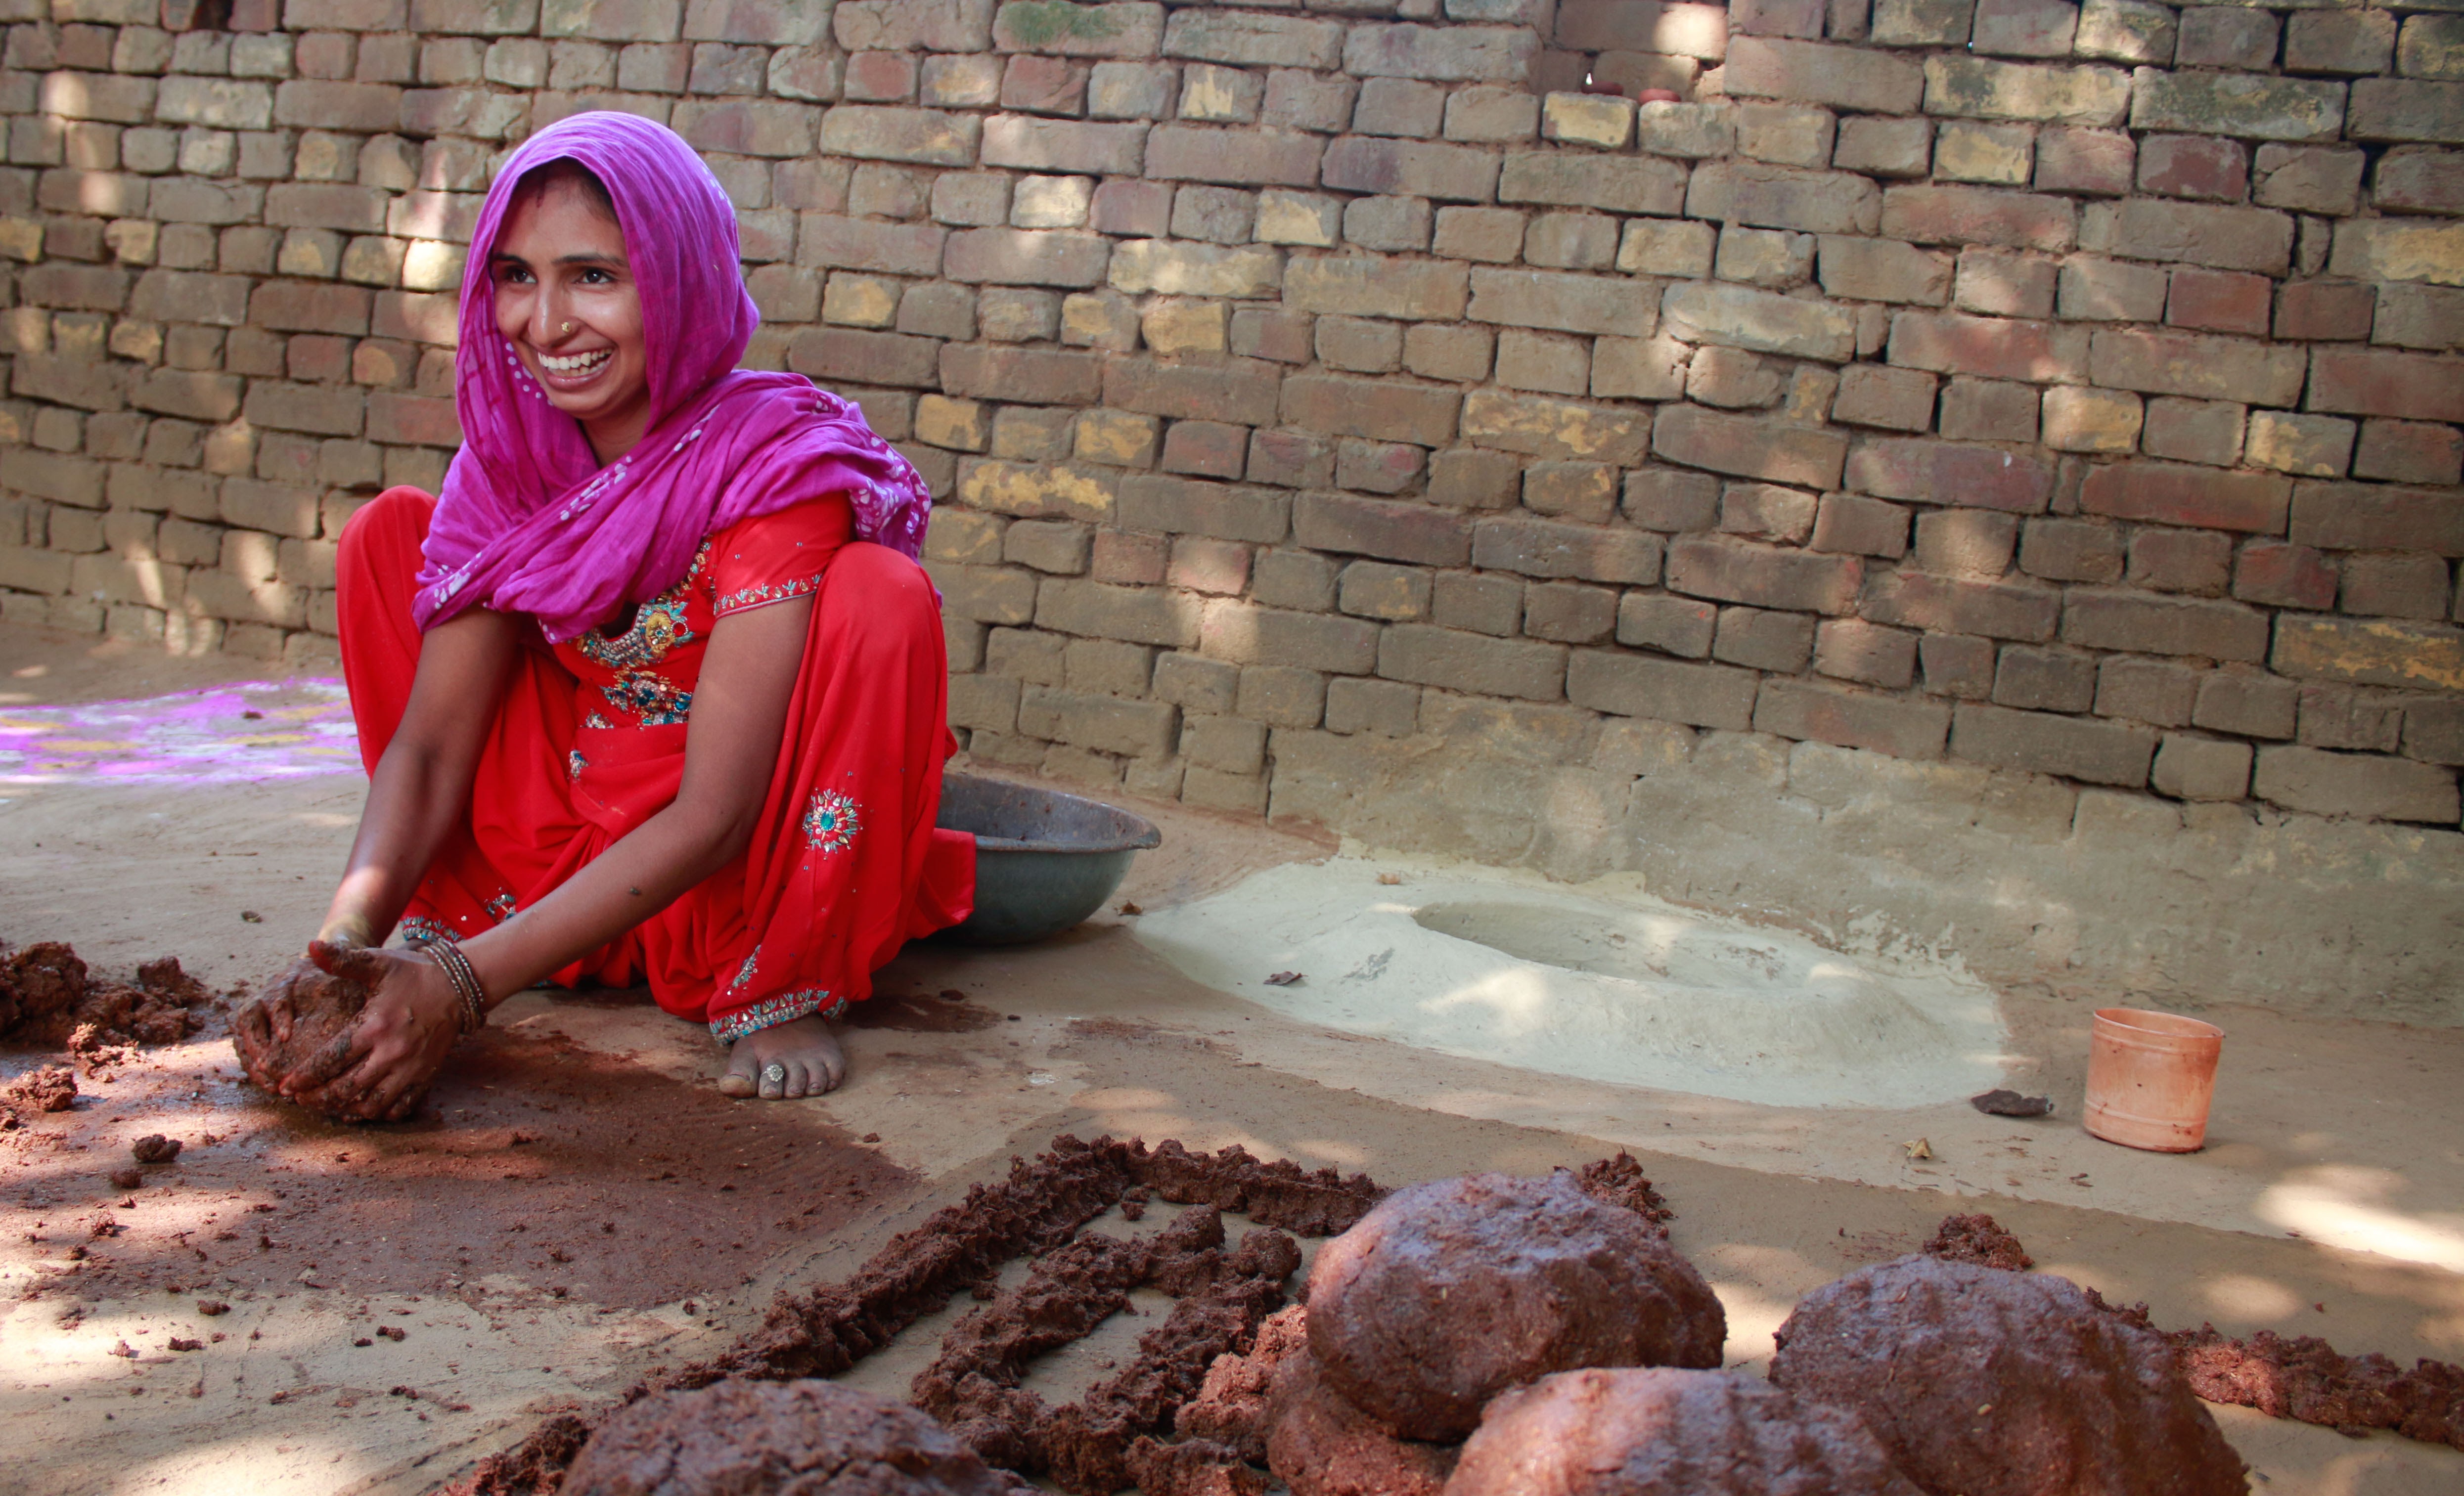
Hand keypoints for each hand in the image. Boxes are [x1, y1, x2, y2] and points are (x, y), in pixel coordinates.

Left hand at [276, 940, 463, 1121]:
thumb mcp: (377, 962)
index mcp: (374, 1026)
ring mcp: (411, 1067)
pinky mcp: (425, 1075)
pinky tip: (363, 1109)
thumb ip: (342, 958)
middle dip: (318, 1099)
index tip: (285, 1087)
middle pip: (346, 1089)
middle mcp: (392, 1052)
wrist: (460, 985)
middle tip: (300, 1101)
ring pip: (372, 1104)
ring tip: (328, 1107)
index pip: (330, 1060)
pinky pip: (400, 1107)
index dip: (304, 1078)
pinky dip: (379, 1114)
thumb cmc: (413, 973)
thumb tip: (310, 946)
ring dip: (346, 1110)